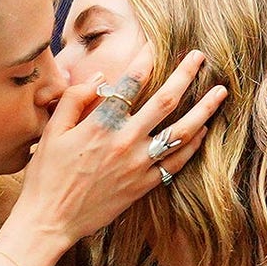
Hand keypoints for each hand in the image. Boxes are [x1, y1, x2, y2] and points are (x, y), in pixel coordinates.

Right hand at [0, 47, 225, 265]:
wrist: (50, 221)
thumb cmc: (46, 176)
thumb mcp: (52, 132)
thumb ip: (74, 100)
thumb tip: (99, 79)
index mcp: (100, 124)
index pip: (131, 82)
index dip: (145, 59)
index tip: (155, 44)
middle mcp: (125, 142)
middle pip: (165, 101)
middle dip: (186, 75)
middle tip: (200, 57)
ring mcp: (138, 165)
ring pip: (180, 132)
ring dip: (204, 109)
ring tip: (221, 92)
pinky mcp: (144, 186)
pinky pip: (176, 161)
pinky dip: (193, 144)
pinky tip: (203, 130)